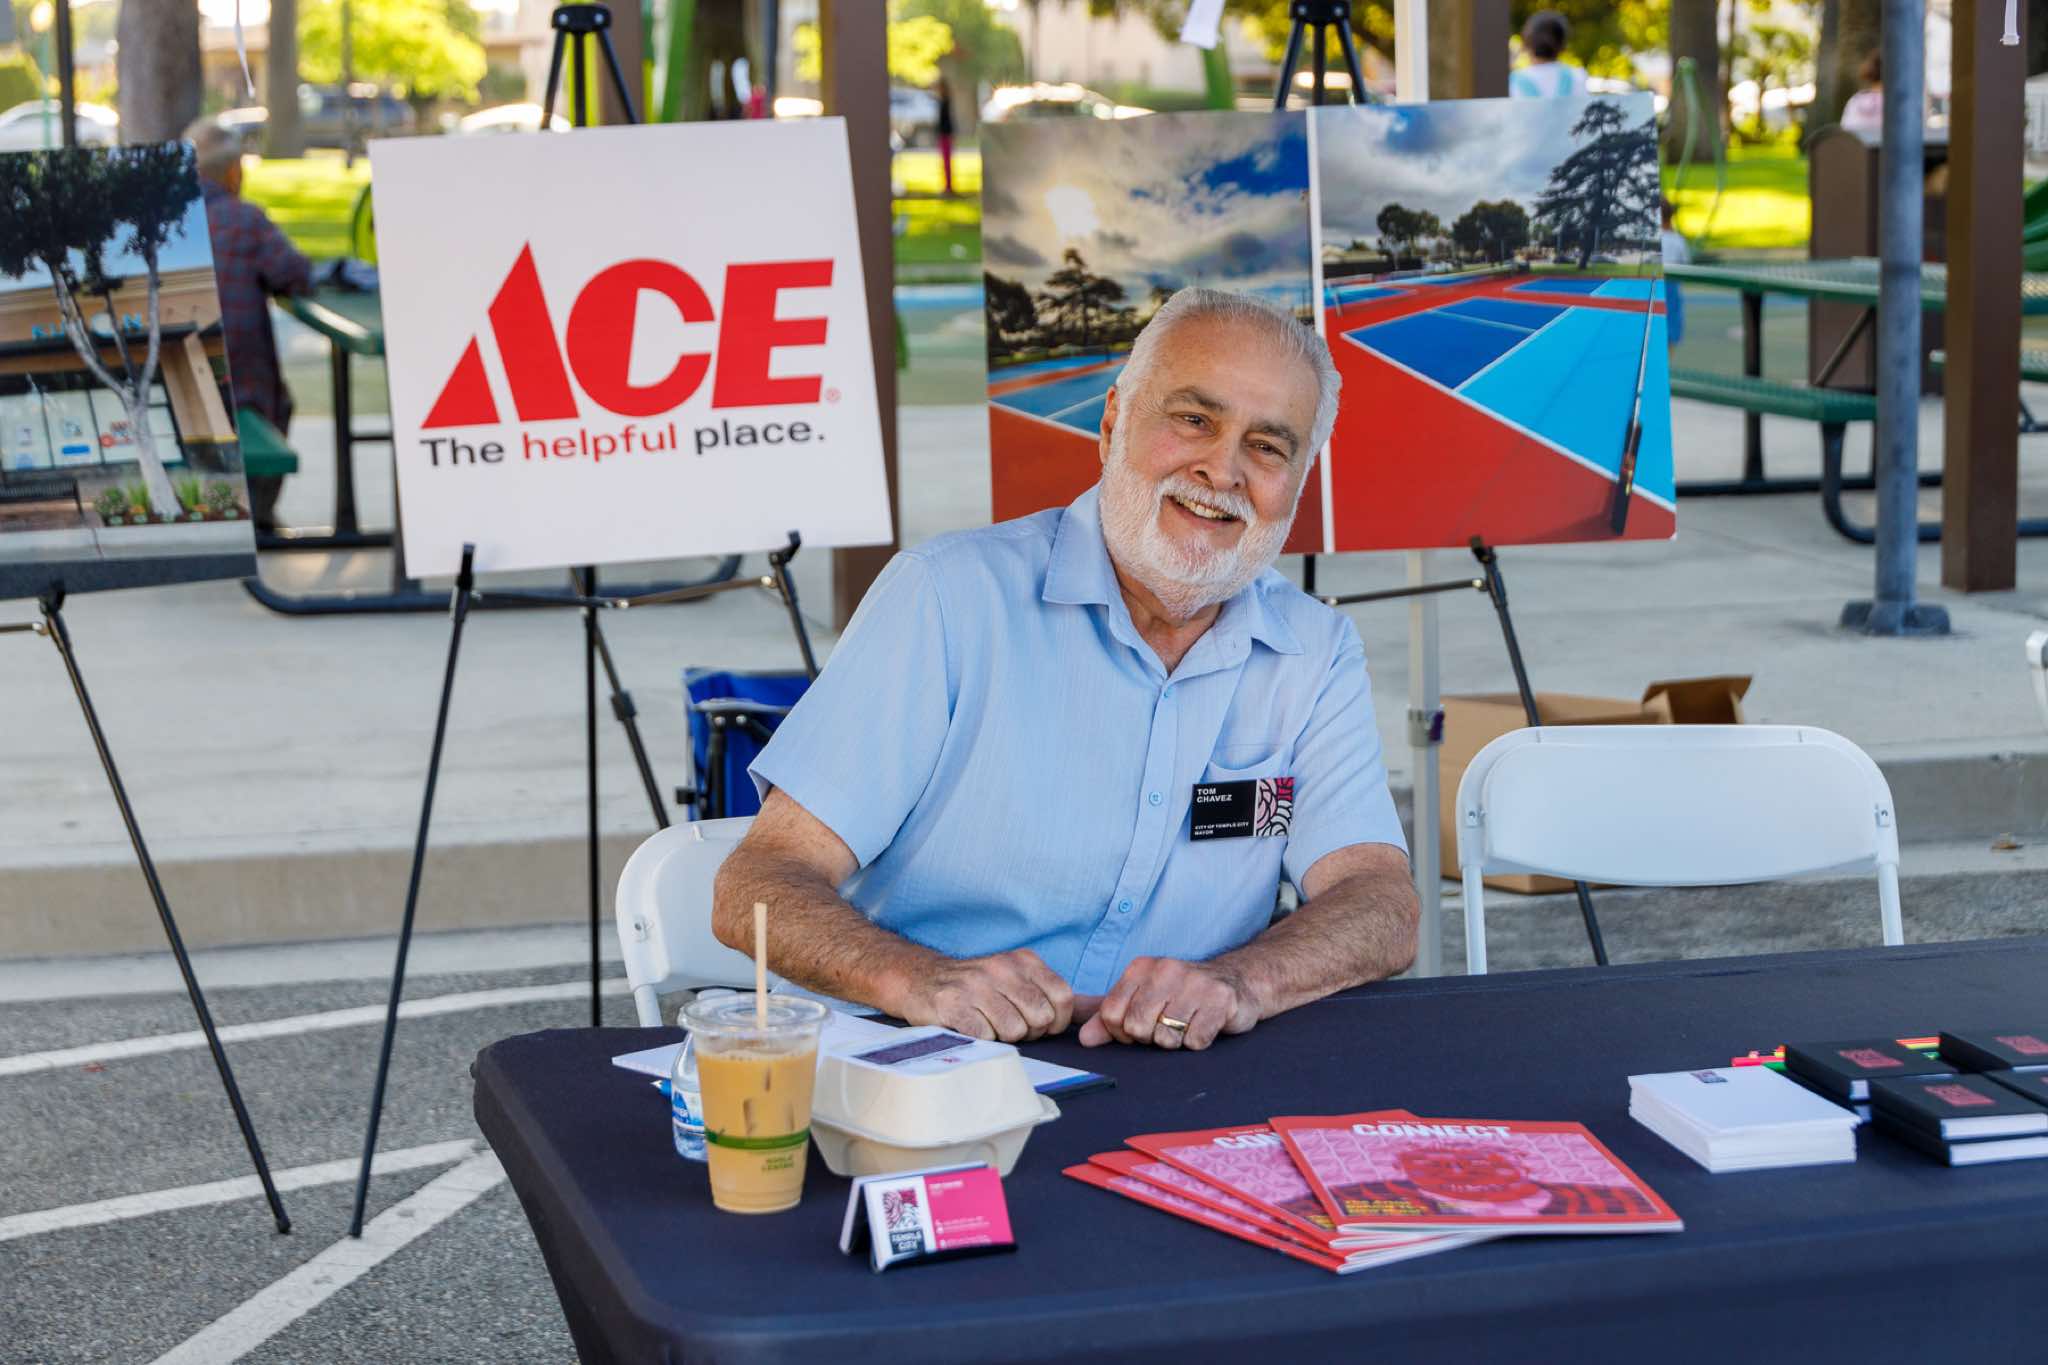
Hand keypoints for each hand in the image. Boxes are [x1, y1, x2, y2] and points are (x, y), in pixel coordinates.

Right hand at [891, 948, 1073, 1042]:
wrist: (920, 980)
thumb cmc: (977, 987)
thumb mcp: (1020, 981)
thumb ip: (1060, 996)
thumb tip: (1100, 1010)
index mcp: (1024, 961)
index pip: (1063, 998)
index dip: (1055, 1021)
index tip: (1037, 1023)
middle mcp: (1002, 968)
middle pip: (1041, 1018)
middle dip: (1029, 1031)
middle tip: (1007, 1024)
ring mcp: (976, 985)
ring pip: (1015, 1031)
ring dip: (1002, 1037)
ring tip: (987, 1024)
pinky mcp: (952, 1005)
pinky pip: (985, 1037)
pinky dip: (981, 1041)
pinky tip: (970, 1028)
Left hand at [1077, 957, 1261, 1050]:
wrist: (1236, 980)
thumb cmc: (1182, 995)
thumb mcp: (1142, 999)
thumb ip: (1109, 1017)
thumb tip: (1084, 1039)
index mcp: (1140, 968)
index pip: (1110, 1014)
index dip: (1122, 1032)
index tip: (1139, 1027)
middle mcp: (1166, 970)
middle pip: (1137, 1028)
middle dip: (1150, 1037)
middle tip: (1167, 1025)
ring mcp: (1195, 984)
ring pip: (1166, 1039)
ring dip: (1176, 1041)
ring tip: (1187, 1023)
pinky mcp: (1221, 1001)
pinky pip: (1195, 1041)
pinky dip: (1198, 1042)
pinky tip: (1205, 1025)